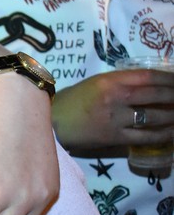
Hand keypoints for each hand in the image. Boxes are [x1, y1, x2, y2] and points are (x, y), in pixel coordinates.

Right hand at [52, 70, 173, 154]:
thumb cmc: (73, 100)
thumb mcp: (96, 83)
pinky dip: (163, 134)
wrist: (52, 122)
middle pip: (156, 95)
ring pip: (155, 117)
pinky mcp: (115, 137)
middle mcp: (115, 97)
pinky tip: (171, 132)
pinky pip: (146, 136)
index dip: (170, 78)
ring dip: (173, 116)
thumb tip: (153, 86)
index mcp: (110, 80)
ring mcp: (116, 119)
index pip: (149, 76)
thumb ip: (122, 82)